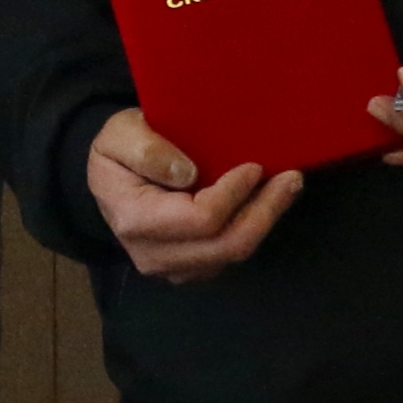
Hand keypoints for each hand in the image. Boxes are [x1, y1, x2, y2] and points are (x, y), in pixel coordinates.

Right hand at [88, 108, 303, 283]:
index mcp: (135, 220)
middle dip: (265, 212)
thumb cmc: (118, 150)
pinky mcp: (191, 269)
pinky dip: (253, 228)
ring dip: (265, 221)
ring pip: (232, 254)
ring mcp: (173, 268)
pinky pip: (230, 256)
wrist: (110, 180)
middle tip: (292, 178)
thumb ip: (146, 149)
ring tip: (288, 186)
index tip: (254, 166)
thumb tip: (187, 173)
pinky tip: (267, 202)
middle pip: (225, 245)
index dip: (233, 194)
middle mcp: (154, 255)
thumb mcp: (120, 133)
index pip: (199, 219)